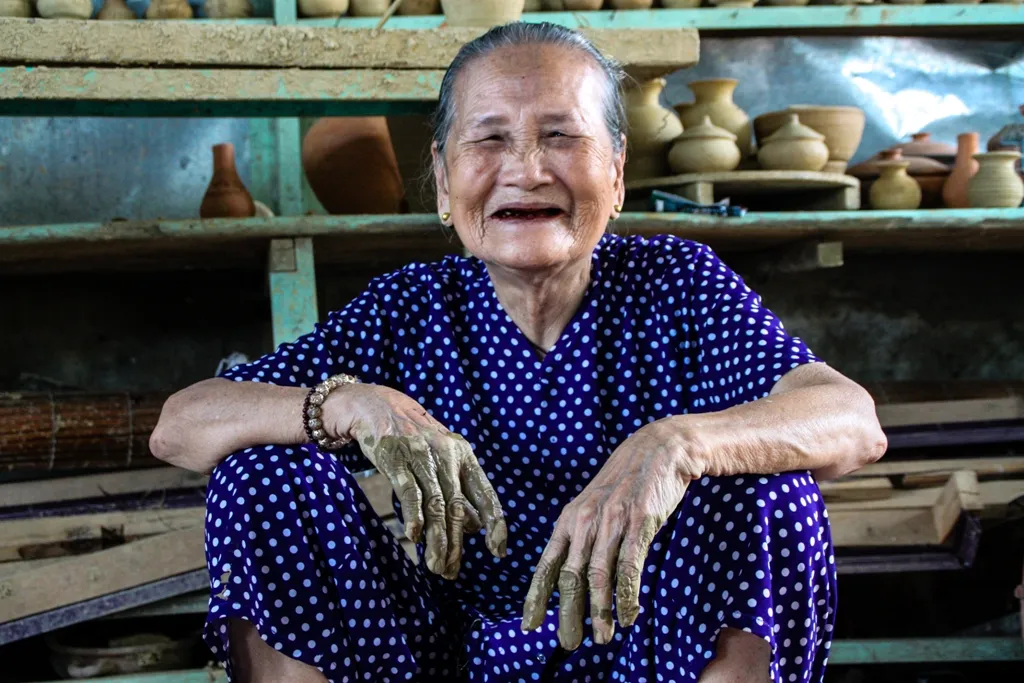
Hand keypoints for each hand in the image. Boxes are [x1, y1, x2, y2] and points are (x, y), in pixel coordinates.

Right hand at [329, 384, 507, 578]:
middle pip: (458, 507)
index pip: (486, 494)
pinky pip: (409, 492)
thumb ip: (462, 491)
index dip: (495, 523)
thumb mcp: (445, 459)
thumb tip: (478, 527)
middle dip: (457, 544)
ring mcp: (421, 456)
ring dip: (437, 539)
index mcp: (464, 456)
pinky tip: (416, 537)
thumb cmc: (417, 440)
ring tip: (436, 566)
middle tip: (452, 571)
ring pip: (435, 505)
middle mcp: (447, 455)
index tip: (498, 551)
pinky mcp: (396, 458)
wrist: (380, 406)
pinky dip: (414, 515)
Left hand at [521, 418, 700, 648]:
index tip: (529, 625)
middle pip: (569, 576)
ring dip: (598, 611)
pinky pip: (629, 566)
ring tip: (600, 639)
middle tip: (569, 644)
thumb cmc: (626, 483)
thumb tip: (577, 579)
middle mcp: (585, 521)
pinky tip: (627, 616)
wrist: (659, 449)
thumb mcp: (595, 507)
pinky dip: (626, 595)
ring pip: (598, 576)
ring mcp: (612, 521)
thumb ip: (584, 538)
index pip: (547, 564)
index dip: (537, 597)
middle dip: (567, 614)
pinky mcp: (639, 522)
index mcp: (570, 519)